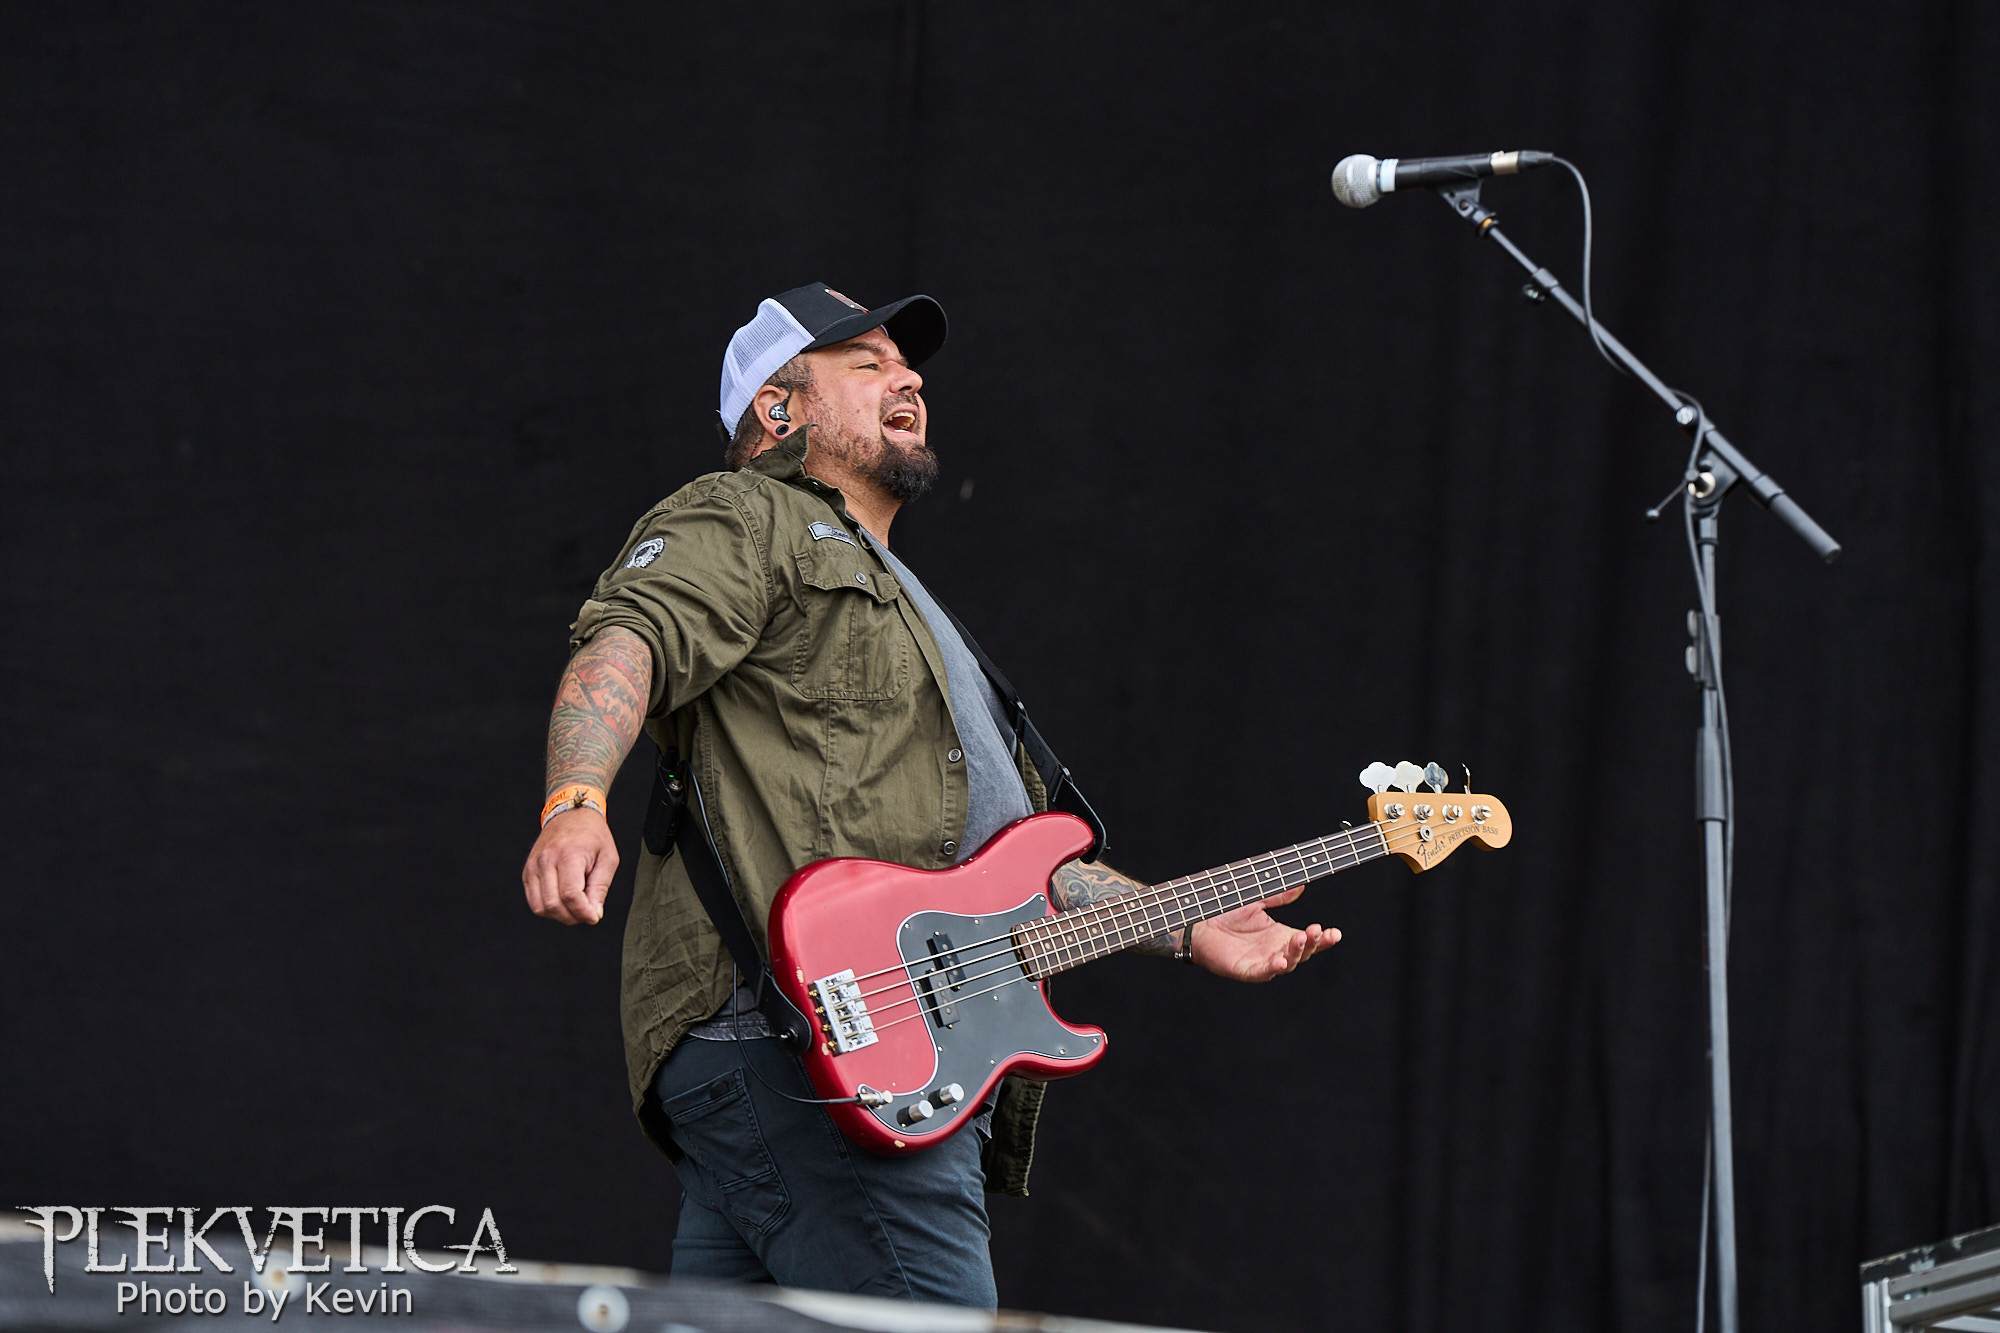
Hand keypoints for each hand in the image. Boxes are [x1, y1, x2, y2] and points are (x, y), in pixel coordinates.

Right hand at [521, 808, 618, 925]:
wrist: (570, 814)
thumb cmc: (592, 835)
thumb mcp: (608, 858)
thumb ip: (600, 887)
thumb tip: (593, 914)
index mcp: (569, 855)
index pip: (570, 895)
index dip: (583, 912)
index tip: (594, 917)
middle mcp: (546, 860)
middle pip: (553, 904)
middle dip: (573, 917)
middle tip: (587, 912)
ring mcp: (533, 866)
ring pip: (540, 907)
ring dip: (559, 915)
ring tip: (575, 907)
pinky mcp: (527, 871)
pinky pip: (533, 901)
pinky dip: (548, 908)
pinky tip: (563, 901)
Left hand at [1190, 885, 1339, 981]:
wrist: (1197, 919)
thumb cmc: (1225, 911)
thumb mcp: (1257, 900)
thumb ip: (1279, 896)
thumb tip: (1302, 886)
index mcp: (1280, 935)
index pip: (1308, 940)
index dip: (1323, 939)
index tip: (1335, 933)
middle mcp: (1274, 950)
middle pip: (1302, 953)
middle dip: (1312, 943)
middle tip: (1316, 931)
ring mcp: (1261, 962)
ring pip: (1287, 964)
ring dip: (1296, 953)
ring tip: (1300, 938)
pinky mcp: (1245, 970)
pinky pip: (1262, 972)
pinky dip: (1272, 968)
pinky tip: (1280, 960)